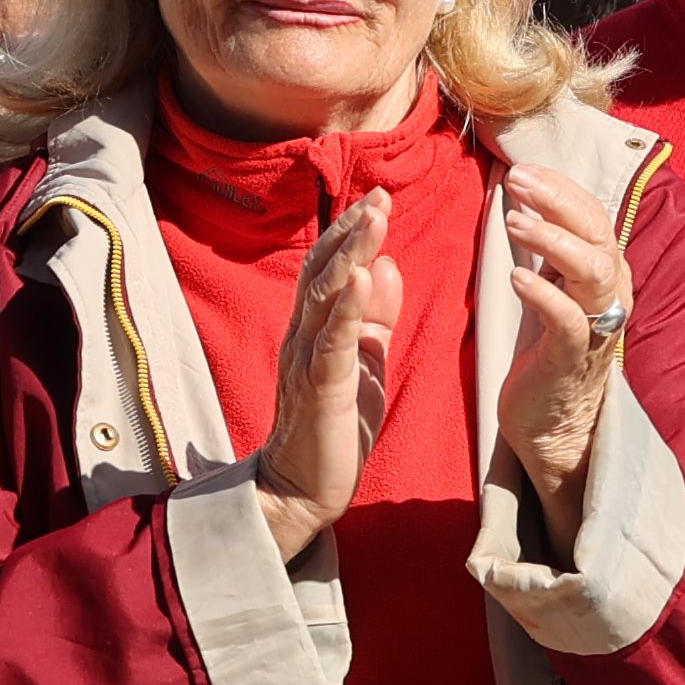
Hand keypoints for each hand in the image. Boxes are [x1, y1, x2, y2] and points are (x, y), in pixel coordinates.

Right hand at [254, 194, 402, 560]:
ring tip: (373, 219)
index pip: (329, 269)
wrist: (302, 489)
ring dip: (350, 255)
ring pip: (325, 297)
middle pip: (324, 272)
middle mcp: (304, 338)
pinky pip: (333, 343)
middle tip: (378, 195)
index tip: (378, 197)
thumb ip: (371, 317)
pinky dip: (347, 308)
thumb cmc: (333, 425)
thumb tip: (382, 266)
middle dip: (352, 231)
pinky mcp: (321, 390)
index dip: (351, 232)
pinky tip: (361, 278)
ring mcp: (309, 362)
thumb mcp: (363, 361)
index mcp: (316, 330)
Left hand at [493, 160, 635, 501]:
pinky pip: (569, 321)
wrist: (556, 424)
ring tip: (515, 222)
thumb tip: (531, 198)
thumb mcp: (557, 289)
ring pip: (593, 272)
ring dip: (554, 241)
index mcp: (607, 273)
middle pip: (599, 234)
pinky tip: (517, 277)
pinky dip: (545, 294)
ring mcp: (596, 326)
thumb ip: (554, 250)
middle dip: (559, 202)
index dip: (562, 188)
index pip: (595, 215)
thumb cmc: (551, 351)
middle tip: (519, 180)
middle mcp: (612, 294)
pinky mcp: (572, 358)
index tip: (524, 168)